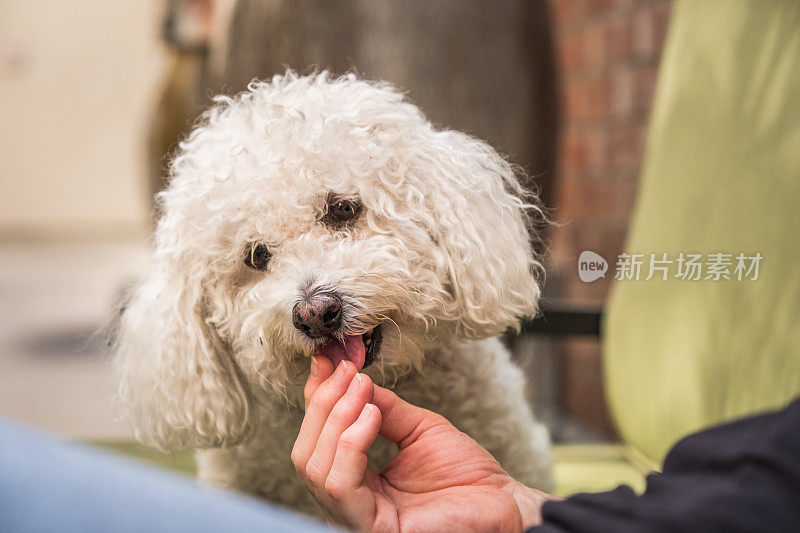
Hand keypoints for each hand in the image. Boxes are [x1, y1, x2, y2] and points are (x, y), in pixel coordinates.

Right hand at [291, 356, 554, 531]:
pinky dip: (350, 443)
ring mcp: (356, 518)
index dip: (318, 396)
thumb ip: (381, 407)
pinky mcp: (371, 528)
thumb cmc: (466, 474)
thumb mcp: (416, 427)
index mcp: (355, 481)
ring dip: (337, 417)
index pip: (317, 438)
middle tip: (348, 371)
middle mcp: (347, 502)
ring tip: (364, 389)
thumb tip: (350, 377)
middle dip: (324, 403)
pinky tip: (372, 416)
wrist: (502, 503)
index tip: (327, 358)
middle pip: (306, 452)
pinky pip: (340, 484)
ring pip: (315, 466)